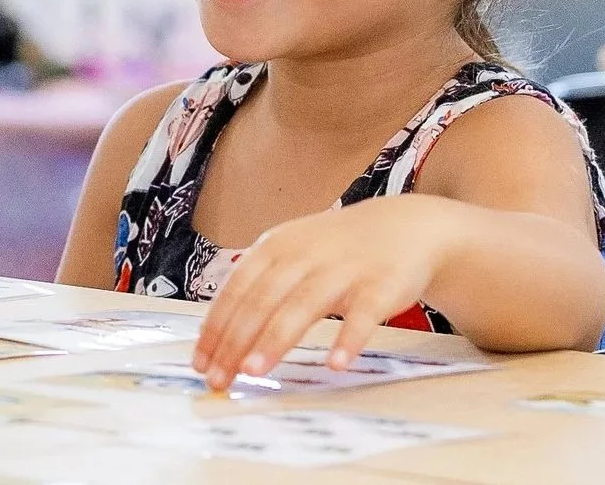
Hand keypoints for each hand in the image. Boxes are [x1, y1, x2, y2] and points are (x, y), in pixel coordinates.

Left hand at [191, 197, 456, 390]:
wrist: (404, 226)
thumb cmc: (336, 249)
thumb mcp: (291, 254)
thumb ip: (260, 287)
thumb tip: (219, 335)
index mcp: (275, 247)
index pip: (236, 289)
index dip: (216, 326)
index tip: (201, 362)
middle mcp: (304, 255)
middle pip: (262, 300)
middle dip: (236, 341)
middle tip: (220, 378)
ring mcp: (343, 269)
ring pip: (303, 306)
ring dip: (275, 340)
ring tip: (254, 371)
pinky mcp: (381, 285)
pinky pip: (363, 315)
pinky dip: (348, 338)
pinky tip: (335, 363)